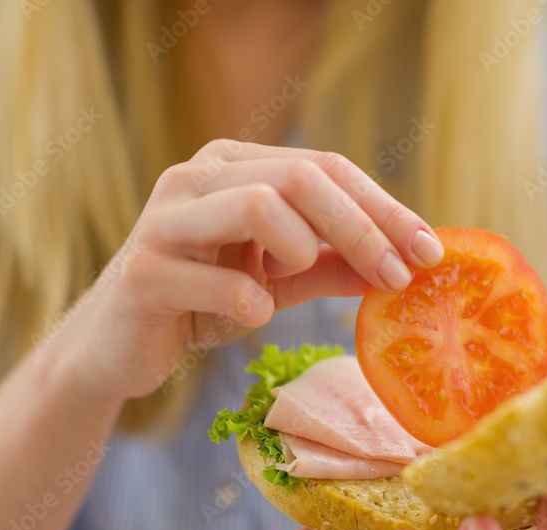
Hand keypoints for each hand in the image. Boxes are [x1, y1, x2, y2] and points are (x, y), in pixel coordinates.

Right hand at [55, 140, 443, 399]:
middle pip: (300, 177)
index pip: (325, 168)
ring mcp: (164, 221)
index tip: (430, 253)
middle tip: (398, 277)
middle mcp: (196, 178)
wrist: (116, 347)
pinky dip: (250, 303)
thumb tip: (406, 263)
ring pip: (257, 204)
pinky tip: (252, 316)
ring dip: (303, 248)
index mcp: (232, 166)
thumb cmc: (201, 303)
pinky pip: (215, 280)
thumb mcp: (277, 280)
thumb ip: (332, 264)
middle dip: (363, 227)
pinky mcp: (143, 273)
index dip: (384, 208)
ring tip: (301, 277)